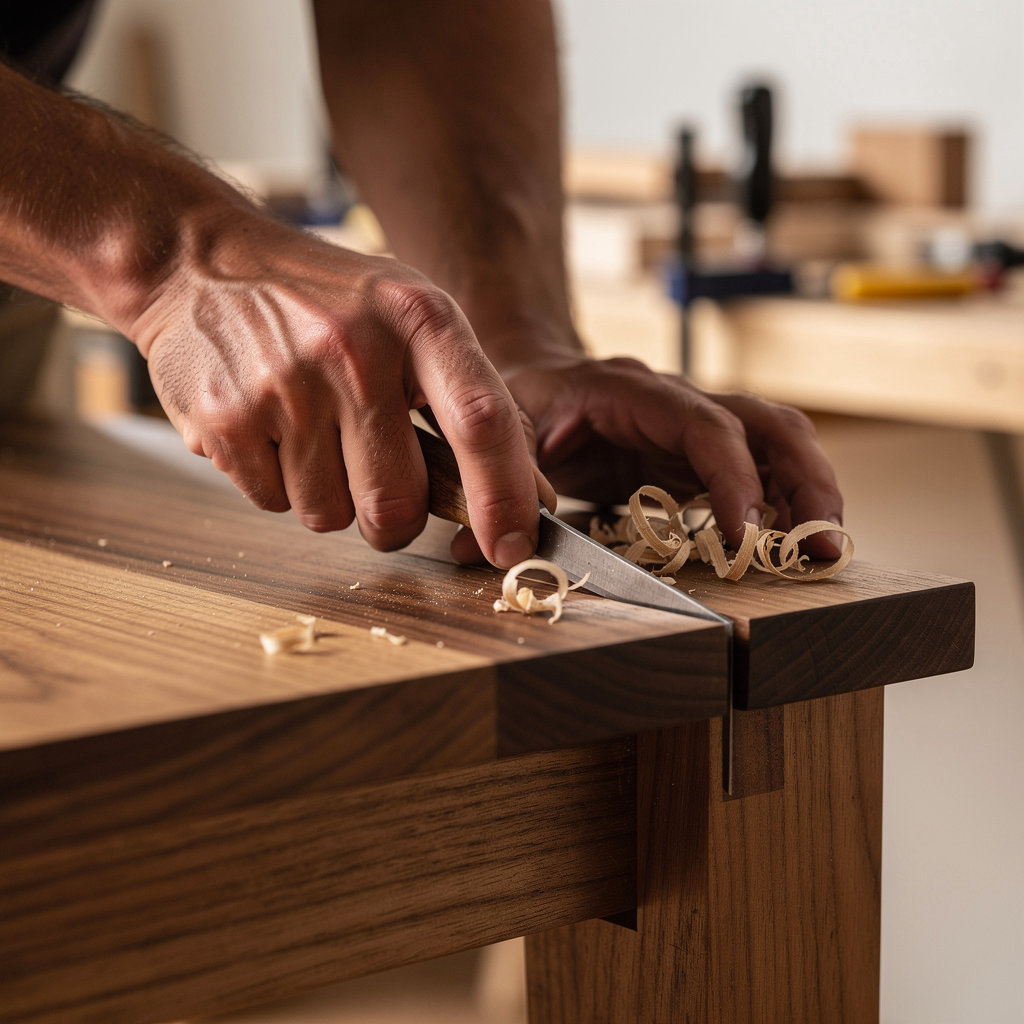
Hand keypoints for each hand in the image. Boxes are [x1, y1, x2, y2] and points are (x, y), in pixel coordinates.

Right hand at [129, 213, 549, 567]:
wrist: (200, 263)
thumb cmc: (328, 303)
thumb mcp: (412, 319)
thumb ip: (474, 403)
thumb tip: (533, 498)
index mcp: (418, 318)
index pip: (481, 423)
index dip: (504, 498)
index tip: (513, 547)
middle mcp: (353, 349)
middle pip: (397, 504)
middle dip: (392, 519)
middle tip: (376, 479)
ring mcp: (284, 384)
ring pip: (329, 516)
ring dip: (329, 496)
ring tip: (310, 430)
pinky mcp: (224, 417)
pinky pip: (272, 505)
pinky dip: (277, 483)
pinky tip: (269, 426)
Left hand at [497, 352, 843, 558]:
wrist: (532, 375)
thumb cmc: (519, 399)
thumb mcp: (503, 429)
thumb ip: (503, 476)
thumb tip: (497, 543)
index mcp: (631, 392)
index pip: (704, 427)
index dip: (733, 478)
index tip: (746, 534)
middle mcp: (676, 403)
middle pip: (767, 424)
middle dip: (805, 482)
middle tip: (824, 545)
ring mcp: (694, 427)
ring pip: (777, 445)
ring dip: (809, 495)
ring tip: (826, 552)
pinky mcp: (696, 457)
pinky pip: (759, 473)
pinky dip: (783, 507)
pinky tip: (792, 547)